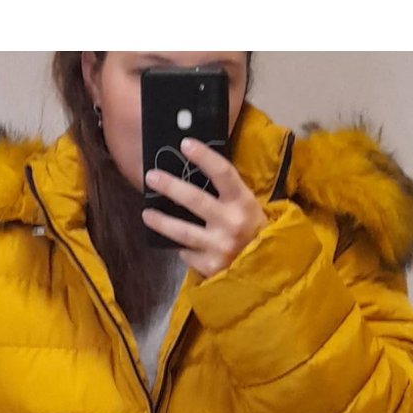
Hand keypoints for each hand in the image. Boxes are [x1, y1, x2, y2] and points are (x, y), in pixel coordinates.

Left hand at [142, 137, 268, 277]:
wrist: (266, 268)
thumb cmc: (252, 230)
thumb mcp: (246, 206)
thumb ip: (225, 192)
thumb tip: (192, 171)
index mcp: (243, 202)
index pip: (223, 173)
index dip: (204, 156)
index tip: (185, 144)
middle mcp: (232, 223)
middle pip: (195, 199)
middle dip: (170, 186)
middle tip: (150, 176)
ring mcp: (220, 246)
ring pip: (183, 231)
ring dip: (161, 221)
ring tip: (146, 214)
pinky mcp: (210, 266)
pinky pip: (187, 252)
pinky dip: (182, 247)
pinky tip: (177, 243)